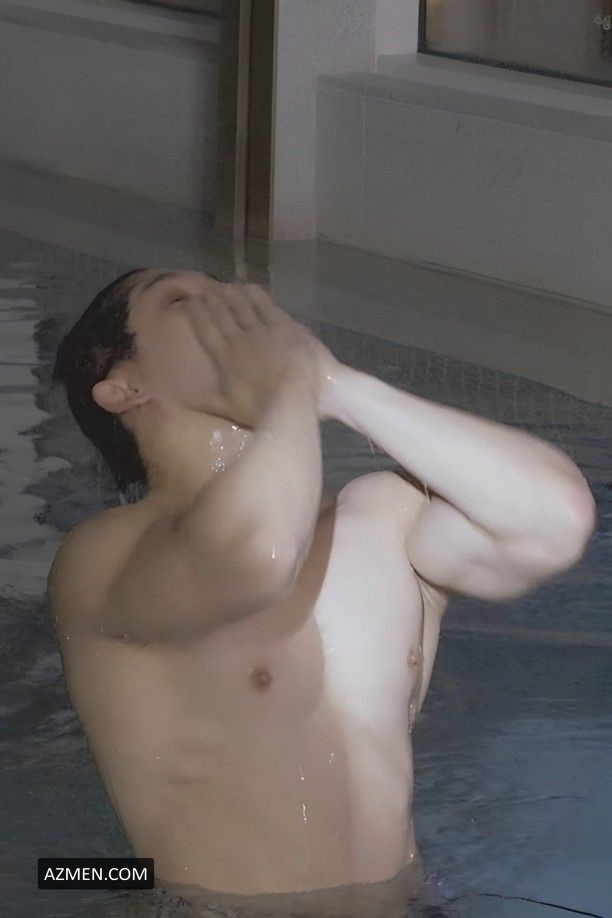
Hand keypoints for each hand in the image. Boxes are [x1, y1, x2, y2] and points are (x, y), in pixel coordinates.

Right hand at [180, 282, 337, 424]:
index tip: (191, 302)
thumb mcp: (227, 409)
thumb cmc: (258, 409)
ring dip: (232, 295)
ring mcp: (261, 332)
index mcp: (225, 358)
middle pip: (222, 315)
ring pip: (243, 307)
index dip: (197, 315)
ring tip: (224, 285)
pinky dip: (257, 296)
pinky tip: (250, 287)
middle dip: (212, 300)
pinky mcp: (282, 328)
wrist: (289, 400)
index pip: (206, 331)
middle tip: (205, 288)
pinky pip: (266, 307)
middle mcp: (239, 340)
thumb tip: (178, 401)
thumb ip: (205, 402)